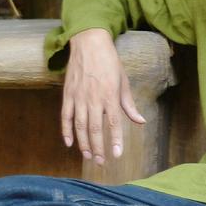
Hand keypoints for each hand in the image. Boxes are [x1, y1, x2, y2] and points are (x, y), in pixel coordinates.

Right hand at [60, 28, 145, 164]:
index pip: (114, 124)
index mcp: (110, 95)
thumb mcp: (123, 81)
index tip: (117, 155)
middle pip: (96, 129)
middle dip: (98, 148)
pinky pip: (65, 117)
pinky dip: (66, 131)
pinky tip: (70, 143)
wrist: (89, 43)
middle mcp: (94, 99)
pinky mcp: (68, 95)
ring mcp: (79, 97)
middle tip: (101, 162)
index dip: (116, 141)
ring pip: (80, 126)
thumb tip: (140, 121)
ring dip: (84, 143)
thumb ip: (129, 104)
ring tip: (88, 156)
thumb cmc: (110, 62)